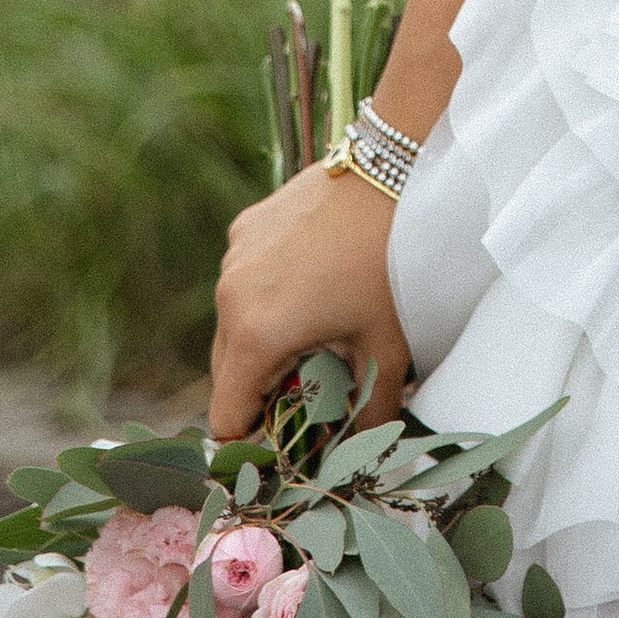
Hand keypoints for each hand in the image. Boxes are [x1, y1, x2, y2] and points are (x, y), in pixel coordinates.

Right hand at [210, 162, 410, 438]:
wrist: (392, 170)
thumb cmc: (389, 263)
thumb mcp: (387, 347)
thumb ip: (371, 411)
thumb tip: (363, 447)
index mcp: (256, 335)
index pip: (225, 418)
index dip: (252, 439)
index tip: (285, 439)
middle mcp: (230, 296)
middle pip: (226, 374)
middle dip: (260, 391)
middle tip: (308, 387)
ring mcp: (234, 257)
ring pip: (231, 325)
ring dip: (261, 341)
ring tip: (314, 330)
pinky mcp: (245, 226)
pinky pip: (242, 280)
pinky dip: (264, 295)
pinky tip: (311, 282)